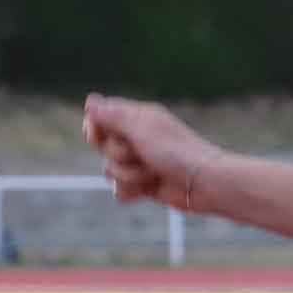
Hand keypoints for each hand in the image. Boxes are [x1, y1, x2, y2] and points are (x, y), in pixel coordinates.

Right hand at [83, 95, 221, 213]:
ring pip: (110, 170)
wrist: (202, 183)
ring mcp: (140, 162)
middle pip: (103, 146)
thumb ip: (112, 116)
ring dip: (129, 175)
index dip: (95, 128)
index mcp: (137, 118)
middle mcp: (136, 138)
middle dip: (118, 153)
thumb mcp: (141, 127)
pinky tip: (147, 189)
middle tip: (140, 153)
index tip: (97, 134)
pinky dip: (131, 191)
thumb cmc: (176, 151)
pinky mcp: (143, 184)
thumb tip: (89, 101)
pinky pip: (119, 189)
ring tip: (152, 173)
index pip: (99, 118)